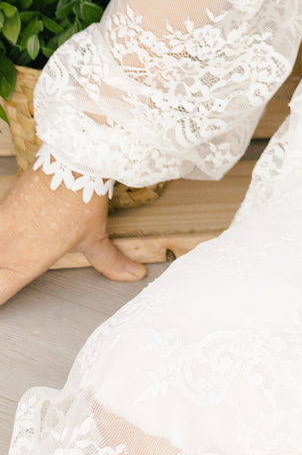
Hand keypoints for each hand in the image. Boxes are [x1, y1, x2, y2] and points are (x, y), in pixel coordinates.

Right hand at [0, 165, 144, 305]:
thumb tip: (136, 275)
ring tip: (11, 249)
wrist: (73, 159)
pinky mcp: (0, 205)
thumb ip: (110, 262)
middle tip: (9, 267)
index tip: (4, 294)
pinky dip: (2, 230)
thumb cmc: (82, 199)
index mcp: (26, 263)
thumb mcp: (95, 236)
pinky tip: (9, 230)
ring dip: (1, 251)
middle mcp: (7, 248)